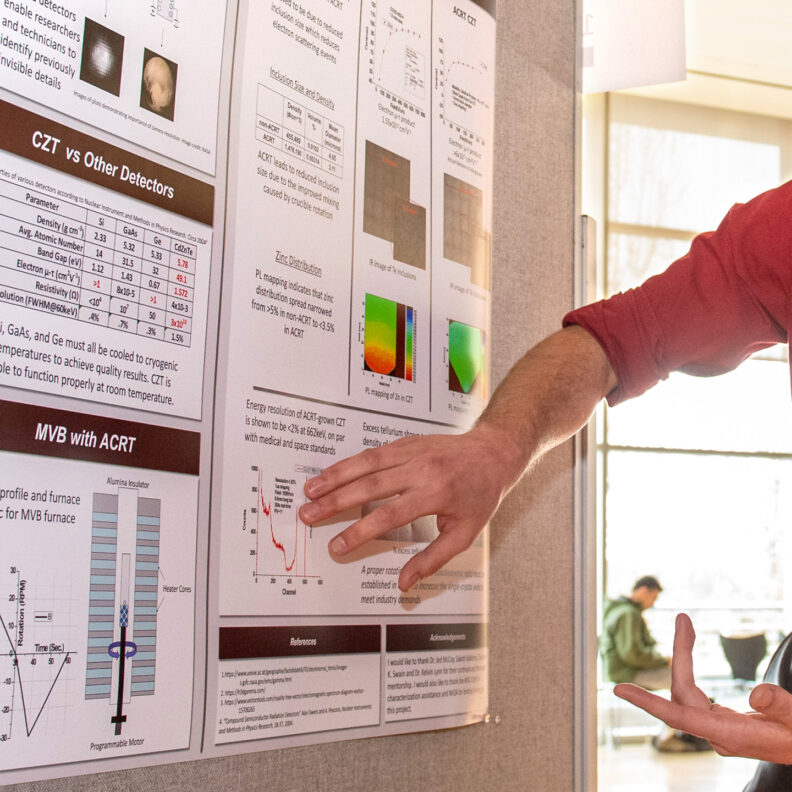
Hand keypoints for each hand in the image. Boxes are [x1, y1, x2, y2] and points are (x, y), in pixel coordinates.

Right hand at [298, 423, 522, 591]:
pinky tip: (331, 472)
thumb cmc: (480, 495)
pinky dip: (349, 462)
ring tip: (309, 491)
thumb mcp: (464, 533)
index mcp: (435, 493)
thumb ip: (432, 559)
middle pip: (369, 487)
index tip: (337, 546)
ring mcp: (412, 451)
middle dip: (335, 502)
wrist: (494, 453)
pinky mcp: (407, 442)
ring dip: (335, 476)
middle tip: (308, 515)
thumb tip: (404, 584)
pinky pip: (373, 451)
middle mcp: (421, 469)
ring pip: (366, 463)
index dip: (359, 532)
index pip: (388, 515)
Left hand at [615, 613, 791, 762]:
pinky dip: (688, 668)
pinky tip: (687, 648)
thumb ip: (780, 706)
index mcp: (730, 735)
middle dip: (681, 654)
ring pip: (686, 691)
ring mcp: (717, 729)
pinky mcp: (720, 722)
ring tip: (684, 624)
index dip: (648, 703)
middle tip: (683, 620)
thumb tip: (756, 691)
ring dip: (683, 657)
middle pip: (683, 692)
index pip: (680, 716)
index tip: (620, 689)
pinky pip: (694, 693)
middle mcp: (717, 733)